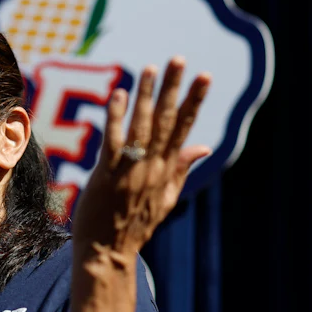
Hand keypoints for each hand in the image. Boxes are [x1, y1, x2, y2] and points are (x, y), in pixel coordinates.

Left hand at [73, 57, 210, 258]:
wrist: (107, 252)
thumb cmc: (133, 225)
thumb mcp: (165, 199)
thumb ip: (182, 170)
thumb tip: (203, 147)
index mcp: (166, 171)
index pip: (184, 129)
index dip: (193, 101)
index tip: (204, 76)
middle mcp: (152, 168)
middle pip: (166, 122)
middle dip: (174, 89)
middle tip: (179, 59)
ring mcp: (130, 171)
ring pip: (142, 127)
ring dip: (148, 96)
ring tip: (152, 68)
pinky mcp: (107, 175)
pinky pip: (114, 141)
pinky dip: (118, 117)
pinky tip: (120, 94)